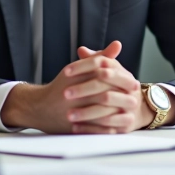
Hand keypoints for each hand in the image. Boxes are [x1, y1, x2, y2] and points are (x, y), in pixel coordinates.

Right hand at [0, 41, 141, 133]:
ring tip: (128, 112)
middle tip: (135, 98)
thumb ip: (100, 57)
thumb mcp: (80, 68)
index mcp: (75, 77)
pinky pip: (92, 129)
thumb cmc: (63, 85)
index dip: (121, 80)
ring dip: (116, 113)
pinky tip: (116, 125)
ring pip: (99, 113)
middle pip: (103, 95)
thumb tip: (118, 45)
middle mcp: (72, 94)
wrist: (39, 107)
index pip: (103, 76)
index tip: (134, 82)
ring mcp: (71, 111)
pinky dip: (106, 128)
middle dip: (121, 97)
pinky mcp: (71, 126)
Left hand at [75, 43, 174, 130]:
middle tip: (66, 94)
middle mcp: (130, 91)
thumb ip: (95, 60)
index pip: (104, 67)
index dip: (84, 67)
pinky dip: (91, 129)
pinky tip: (76, 127)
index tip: (66, 72)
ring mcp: (129, 108)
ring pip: (106, 112)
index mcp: (124, 75)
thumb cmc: (116, 86)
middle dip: (84, 92)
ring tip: (69, 115)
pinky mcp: (126, 124)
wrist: (133, 106)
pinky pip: (107, 129)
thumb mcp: (109, 71)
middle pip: (105, 92)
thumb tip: (82, 50)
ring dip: (86, 114)